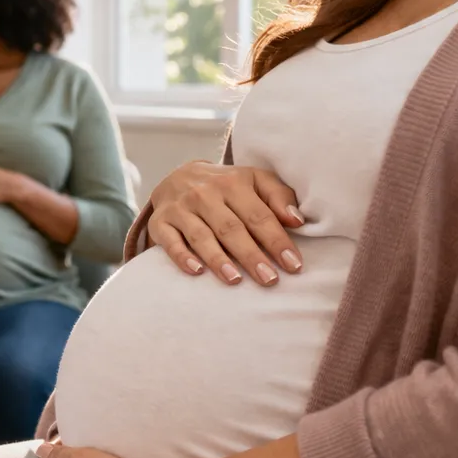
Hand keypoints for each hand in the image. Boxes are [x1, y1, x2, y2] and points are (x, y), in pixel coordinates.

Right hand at [146, 162, 304, 285]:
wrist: (177, 177)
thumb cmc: (225, 186)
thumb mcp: (254, 181)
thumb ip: (278, 196)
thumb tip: (296, 220)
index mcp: (233, 182)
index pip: (258, 215)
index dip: (277, 240)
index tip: (293, 265)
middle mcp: (205, 193)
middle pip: (231, 228)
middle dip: (252, 255)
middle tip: (269, 279)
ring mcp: (180, 208)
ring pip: (202, 236)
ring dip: (219, 259)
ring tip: (236, 280)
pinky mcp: (160, 222)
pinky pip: (170, 242)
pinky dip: (182, 257)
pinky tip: (197, 272)